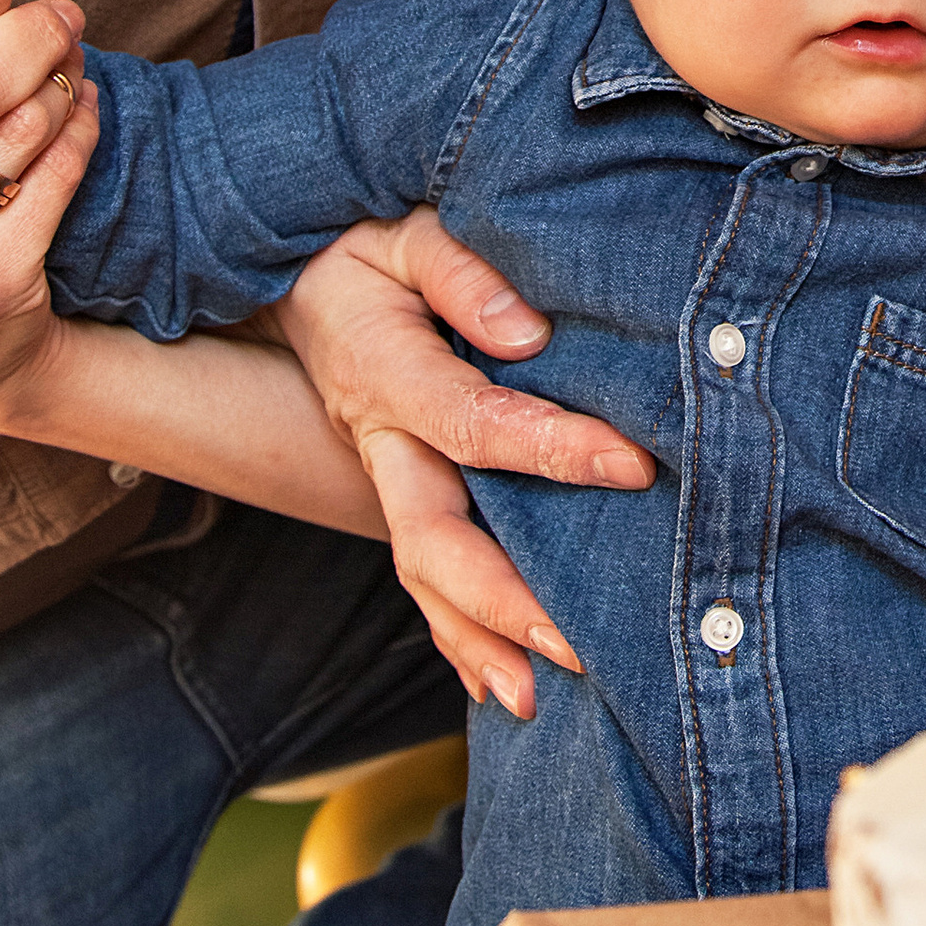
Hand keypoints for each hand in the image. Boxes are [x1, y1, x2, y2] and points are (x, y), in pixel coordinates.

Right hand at [275, 212, 655, 724]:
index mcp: (384, 370)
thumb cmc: (366, 240)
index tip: (632, 466)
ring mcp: (384, 471)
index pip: (471, 423)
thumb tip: (528, 334)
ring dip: (476, 640)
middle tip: (575, 643)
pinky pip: (425, 571)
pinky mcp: (399, 487)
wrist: (293, 267)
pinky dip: (458, 635)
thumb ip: (461, 270)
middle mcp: (379, 436)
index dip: (550, 450)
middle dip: (499, 599)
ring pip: (421, 574)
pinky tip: (502, 682)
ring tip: (536, 698)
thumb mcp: (406, 228)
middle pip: (429, 538)